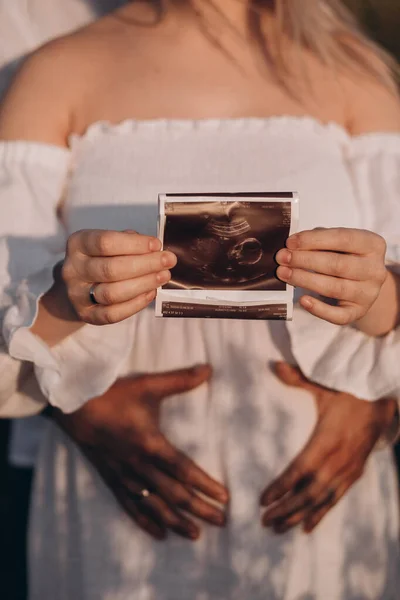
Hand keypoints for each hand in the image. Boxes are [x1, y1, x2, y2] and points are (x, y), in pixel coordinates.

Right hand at [49, 364, 227, 540]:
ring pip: (154, 506)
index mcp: (150, 444)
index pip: (184, 470)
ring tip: (196, 535)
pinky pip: (130, 506)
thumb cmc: (113, 394)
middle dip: (199, 509)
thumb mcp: (148, 385)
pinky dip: (145, 521)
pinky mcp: (111, 479)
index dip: (205, 485)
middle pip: (174, 494)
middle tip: (222, 522)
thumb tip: (208, 369)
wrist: (74, 405)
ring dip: (176, 521)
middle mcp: (139, 466)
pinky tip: (159, 534)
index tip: (225, 498)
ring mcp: (124, 476)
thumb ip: (180, 380)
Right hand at [62, 229, 176, 324]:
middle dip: (145, 265)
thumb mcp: (107, 244)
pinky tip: (151, 293)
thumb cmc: (100, 259)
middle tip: (168, 261)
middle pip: (111, 269)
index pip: (105, 242)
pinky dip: (135, 304)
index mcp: (78, 244)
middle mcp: (73, 269)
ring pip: (112, 293)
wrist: (78, 287)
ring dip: (143, 284)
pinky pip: (112, 314)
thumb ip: (127, 241)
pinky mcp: (86, 315)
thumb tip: (154, 249)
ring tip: (163, 276)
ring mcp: (77, 295)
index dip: (134, 244)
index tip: (157, 245)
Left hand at [261, 362, 396, 533]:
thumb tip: (274, 366)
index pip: (299, 470)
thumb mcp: (324, 385)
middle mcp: (338, 461)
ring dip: (299, 515)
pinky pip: (336, 499)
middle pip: (308, 492)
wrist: (381, 401)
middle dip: (286, 509)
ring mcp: (348, 470)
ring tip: (279, 528)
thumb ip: (298, 378)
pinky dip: (321, 514)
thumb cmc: (349, 392)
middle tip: (265, 521)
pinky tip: (307, 527)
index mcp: (327, 440)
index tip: (263, 500)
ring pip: (321, 500)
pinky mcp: (354, 474)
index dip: (281, 487)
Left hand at [276, 228, 386, 324]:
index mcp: (372, 245)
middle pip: (337, 265)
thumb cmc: (344, 257)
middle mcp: (375, 270)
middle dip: (305, 260)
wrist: (362, 283)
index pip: (343, 239)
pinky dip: (319, 309)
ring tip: (283, 273)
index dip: (313, 240)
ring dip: (305, 280)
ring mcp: (369, 293)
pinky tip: (303, 301)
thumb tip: (291, 246)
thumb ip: (319, 240)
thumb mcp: (337, 243)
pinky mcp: (359, 312)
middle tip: (282, 258)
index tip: (290, 242)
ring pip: (334, 288)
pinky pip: (339, 315)